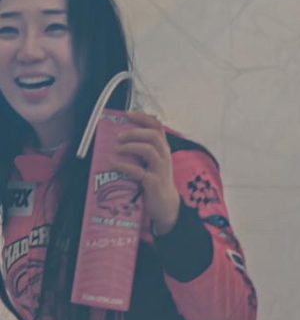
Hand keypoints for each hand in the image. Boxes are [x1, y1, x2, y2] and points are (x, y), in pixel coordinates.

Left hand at [114, 112, 179, 235]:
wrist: (166, 206)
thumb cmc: (156, 181)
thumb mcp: (153, 162)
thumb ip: (142, 150)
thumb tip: (119, 139)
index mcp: (163, 148)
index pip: (157, 126)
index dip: (143, 117)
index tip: (127, 114)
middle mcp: (164, 156)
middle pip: (153, 135)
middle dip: (134, 132)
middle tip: (119, 136)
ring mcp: (160, 169)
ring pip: (148, 150)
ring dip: (130, 147)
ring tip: (116, 149)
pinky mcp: (153, 182)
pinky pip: (138, 171)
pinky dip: (123, 166)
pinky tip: (114, 165)